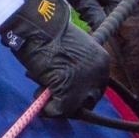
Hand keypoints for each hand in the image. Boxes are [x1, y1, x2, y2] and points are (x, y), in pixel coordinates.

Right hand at [0, 0, 110, 116]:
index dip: (81, 92)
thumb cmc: (47, 32)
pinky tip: (40, 104)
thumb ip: (74, 65)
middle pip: (89, 100)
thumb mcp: (70, 47)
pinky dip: (48, 110)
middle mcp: (99, 74)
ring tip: (41, 93)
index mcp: (102, 60)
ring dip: (57, 105)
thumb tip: (64, 85)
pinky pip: (59, 110)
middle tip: (53, 97)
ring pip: (74, 108)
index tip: (67, 92)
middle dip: (71, 101)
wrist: (36, 26)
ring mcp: (86, 85)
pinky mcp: (70, 95)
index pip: (97, 86)